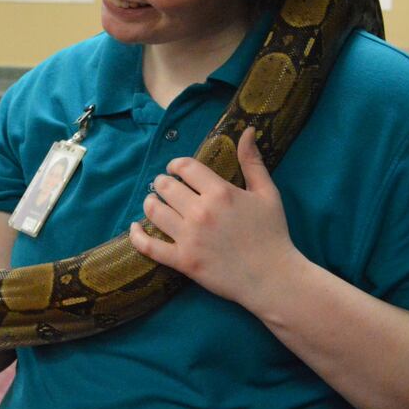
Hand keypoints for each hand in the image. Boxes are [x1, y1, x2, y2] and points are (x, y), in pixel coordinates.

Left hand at [128, 128, 302, 306]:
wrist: (272, 277)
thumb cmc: (272, 233)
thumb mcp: (267, 193)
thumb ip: (253, 162)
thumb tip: (248, 131)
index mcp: (220, 192)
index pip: (184, 167)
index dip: (176, 165)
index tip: (175, 170)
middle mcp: (200, 212)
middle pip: (165, 186)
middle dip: (162, 183)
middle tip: (166, 187)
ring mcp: (189, 237)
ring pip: (153, 211)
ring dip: (150, 203)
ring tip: (154, 203)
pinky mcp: (183, 261)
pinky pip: (149, 246)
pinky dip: (137, 235)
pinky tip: (135, 228)